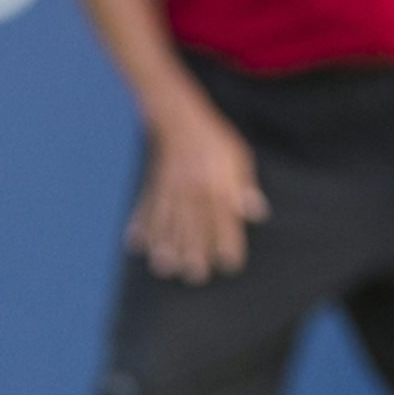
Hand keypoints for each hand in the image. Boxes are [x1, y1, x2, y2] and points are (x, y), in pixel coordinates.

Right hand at [126, 105, 268, 284]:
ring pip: (167, 222)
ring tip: (164, 269)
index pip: (224, 217)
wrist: (180, 117)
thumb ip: (245, 188)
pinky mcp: (153, 186)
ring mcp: (169, 188)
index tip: (231, 264)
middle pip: (193, 225)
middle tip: (195, 277)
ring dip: (165, 246)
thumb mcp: (238, 158)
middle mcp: (192, 189)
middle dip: (194, 252)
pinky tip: (135, 245)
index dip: (228, 241)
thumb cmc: (216, 142)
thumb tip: (257, 214)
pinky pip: (145, 208)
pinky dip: (140, 226)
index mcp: (217, 183)